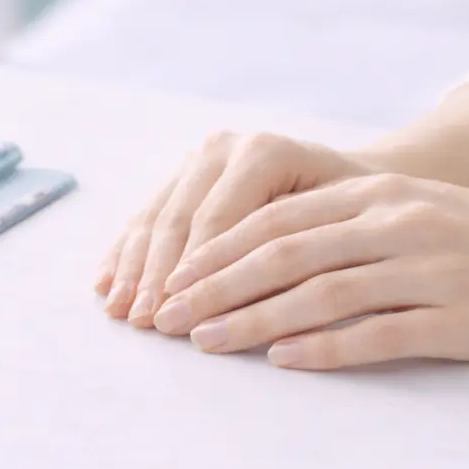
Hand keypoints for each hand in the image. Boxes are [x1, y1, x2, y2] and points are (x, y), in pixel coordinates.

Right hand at [96, 132, 374, 325]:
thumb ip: (290, 265)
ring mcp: (199, 156)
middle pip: (180, 220)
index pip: (218, 223)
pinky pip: (147, 214)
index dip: (196, 276)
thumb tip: (240, 314)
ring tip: (120, 311)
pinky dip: (125, 252)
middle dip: (156, 276)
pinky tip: (106, 284)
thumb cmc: (360, 219)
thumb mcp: (339, 237)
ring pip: (156, 217)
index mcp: (265, 152)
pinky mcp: (183, 173)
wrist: (362, 183)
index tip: (179, 321)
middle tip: (143, 322)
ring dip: (133, 269)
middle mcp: (226, 146)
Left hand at [150, 174, 468, 368]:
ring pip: (319, 295)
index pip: (276, 220)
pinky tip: (283, 361)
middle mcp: (395, 225)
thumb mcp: (408, 208)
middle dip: (215, 287)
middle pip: (283, 256)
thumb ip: (337, 224)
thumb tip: (252, 255)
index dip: (216, 250)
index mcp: (377, 194)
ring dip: (252, 320)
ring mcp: (427, 270)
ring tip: (204, 342)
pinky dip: (324, 348)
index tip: (170, 277)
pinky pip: (377, 334)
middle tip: (166, 316)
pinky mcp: (456, 319)